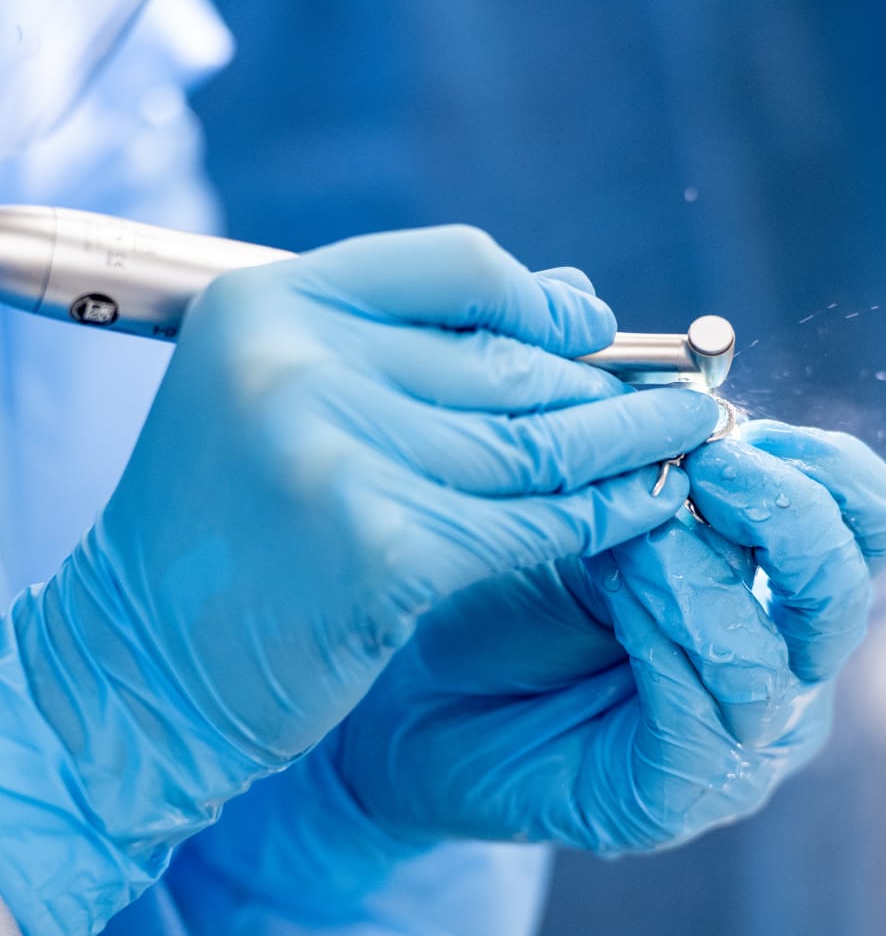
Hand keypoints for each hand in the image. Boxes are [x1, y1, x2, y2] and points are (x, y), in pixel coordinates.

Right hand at [0, 227, 716, 935]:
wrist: (140, 669)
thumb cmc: (227, 537)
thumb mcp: (292, 409)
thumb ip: (420, 349)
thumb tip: (576, 304)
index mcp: (269, 304)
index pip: (453, 266)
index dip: (543, 298)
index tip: (598, 331)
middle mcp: (295, 359)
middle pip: (506, 360)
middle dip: (608, 386)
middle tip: (686, 398)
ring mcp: (334, 451)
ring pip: (530, 441)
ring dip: (629, 445)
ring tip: (694, 439)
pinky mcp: (380, 545)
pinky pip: (529, 522)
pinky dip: (602, 516)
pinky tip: (652, 509)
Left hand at [336, 420, 885, 852]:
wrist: (418, 702)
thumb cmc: (499, 591)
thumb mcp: (569, 496)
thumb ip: (609, 425)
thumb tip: (605, 313)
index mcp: (774, 583)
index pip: (865, 513)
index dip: (812, 460)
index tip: (720, 426)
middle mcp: (783, 662)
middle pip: (849, 582)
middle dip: (780, 512)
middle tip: (699, 468)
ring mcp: (743, 738)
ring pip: (776, 655)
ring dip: (697, 574)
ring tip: (622, 543)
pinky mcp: (683, 792)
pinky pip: (708, 712)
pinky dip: (664, 638)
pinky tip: (614, 599)